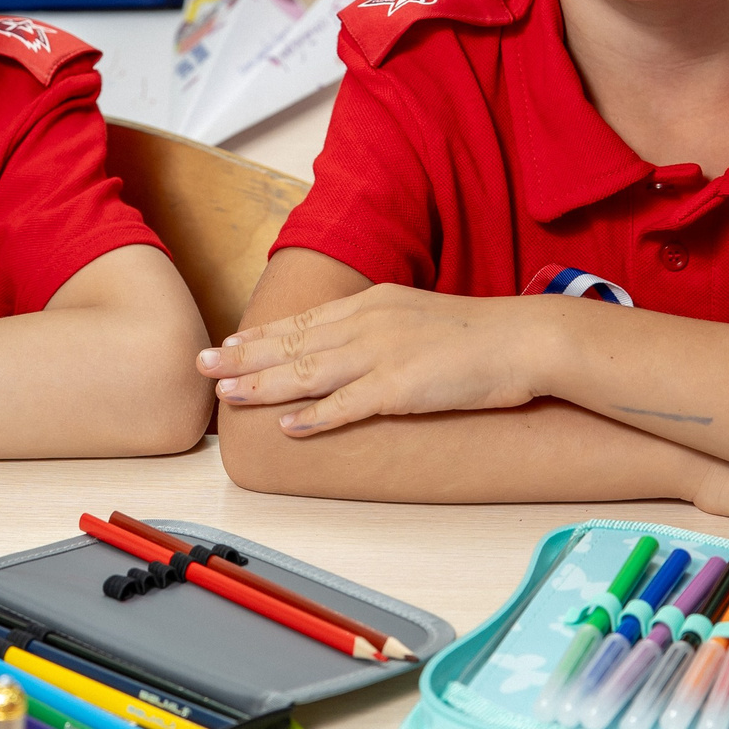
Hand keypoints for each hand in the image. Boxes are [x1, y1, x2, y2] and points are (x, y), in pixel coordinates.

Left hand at [197, 283, 543, 433]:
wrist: (525, 339)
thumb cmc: (479, 333)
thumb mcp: (417, 316)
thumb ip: (382, 328)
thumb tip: (354, 346)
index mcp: (373, 304)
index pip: (304, 322)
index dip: (261, 335)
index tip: (228, 344)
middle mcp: (369, 323)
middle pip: (293, 343)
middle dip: (244, 356)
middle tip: (203, 365)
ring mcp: (384, 355)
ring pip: (309, 371)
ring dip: (263, 384)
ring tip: (227, 393)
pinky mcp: (403, 387)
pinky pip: (349, 405)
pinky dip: (314, 416)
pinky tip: (287, 424)